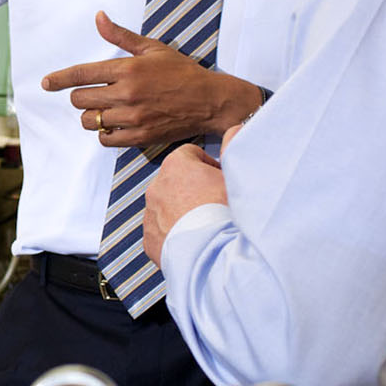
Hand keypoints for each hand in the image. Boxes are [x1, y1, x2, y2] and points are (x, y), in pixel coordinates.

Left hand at [42, 12, 260, 147]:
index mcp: (127, 69)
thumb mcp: (152, 48)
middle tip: (92, 95)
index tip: (46, 83)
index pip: (81, 74)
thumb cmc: (181, 71)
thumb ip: (120, 36)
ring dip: (91, 116)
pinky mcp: (139, 137)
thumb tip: (98, 17)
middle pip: (80, 100)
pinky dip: (105, 133)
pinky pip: (106, 139)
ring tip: (105, 109)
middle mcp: (126, 94)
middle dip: (80, 97)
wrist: (209, 101)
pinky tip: (115, 124)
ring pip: (90, 121)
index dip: (58, 79)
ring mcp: (132, 118)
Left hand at [142, 146, 226, 263]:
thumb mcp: (236, 175)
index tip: (219, 178)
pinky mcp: (149, 240)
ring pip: (165, 207)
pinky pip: (161, 232)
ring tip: (206, 225)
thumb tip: (235, 129)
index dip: (208, 166)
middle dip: (193, 189)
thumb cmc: (226, 214)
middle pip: (176, 181)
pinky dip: (174, 234)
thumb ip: (234, 147)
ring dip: (182, 212)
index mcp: (176, 166)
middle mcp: (157, 187)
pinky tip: (194, 241)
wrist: (214, 255)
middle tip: (215, 203)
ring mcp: (150, 214)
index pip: (189, 154)